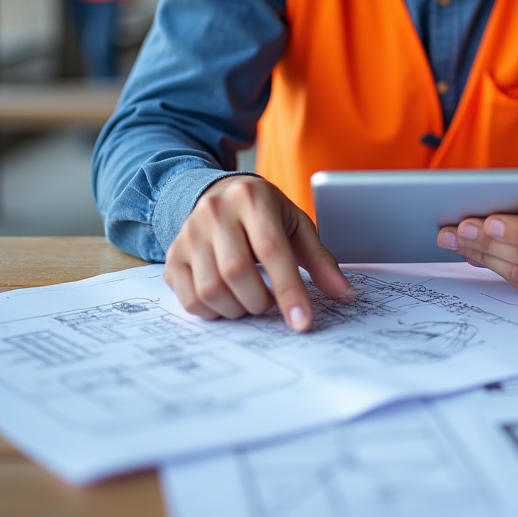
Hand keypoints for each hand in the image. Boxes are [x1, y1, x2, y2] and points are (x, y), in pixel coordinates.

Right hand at [163, 174, 353, 329]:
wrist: (219, 194)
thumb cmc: (264, 212)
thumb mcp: (296, 225)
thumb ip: (319, 259)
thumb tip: (344, 293)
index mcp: (251, 198)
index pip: (271, 250)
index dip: (289, 290)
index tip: (302, 321)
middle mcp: (214, 212)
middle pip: (236, 273)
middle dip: (261, 302)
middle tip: (271, 303)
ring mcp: (188, 234)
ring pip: (211, 290)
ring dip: (238, 308)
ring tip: (252, 299)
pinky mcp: (173, 256)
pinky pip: (190, 300)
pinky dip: (214, 311)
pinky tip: (229, 299)